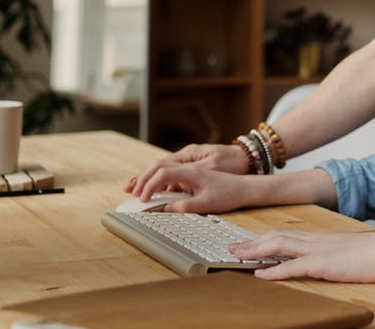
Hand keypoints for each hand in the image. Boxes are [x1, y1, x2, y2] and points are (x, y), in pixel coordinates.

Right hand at [127, 163, 249, 213]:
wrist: (245, 187)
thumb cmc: (228, 193)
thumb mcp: (207, 204)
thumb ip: (185, 206)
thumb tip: (166, 209)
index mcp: (192, 170)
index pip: (163, 172)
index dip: (149, 185)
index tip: (143, 199)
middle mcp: (189, 165)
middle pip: (159, 166)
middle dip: (143, 178)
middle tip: (129, 191)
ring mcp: (190, 168)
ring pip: (163, 169)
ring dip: (149, 178)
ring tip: (134, 190)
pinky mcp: (191, 174)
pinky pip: (170, 174)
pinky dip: (158, 181)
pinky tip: (152, 191)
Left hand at [231, 230, 374, 282]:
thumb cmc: (373, 253)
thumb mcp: (346, 251)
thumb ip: (331, 253)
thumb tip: (322, 259)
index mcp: (319, 238)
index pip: (285, 234)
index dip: (263, 238)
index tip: (248, 242)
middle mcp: (314, 240)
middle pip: (275, 237)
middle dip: (252, 242)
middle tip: (232, 248)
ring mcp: (317, 251)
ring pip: (278, 246)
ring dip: (255, 251)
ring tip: (238, 256)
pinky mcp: (323, 264)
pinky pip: (293, 266)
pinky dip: (274, 271)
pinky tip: (260, 275)